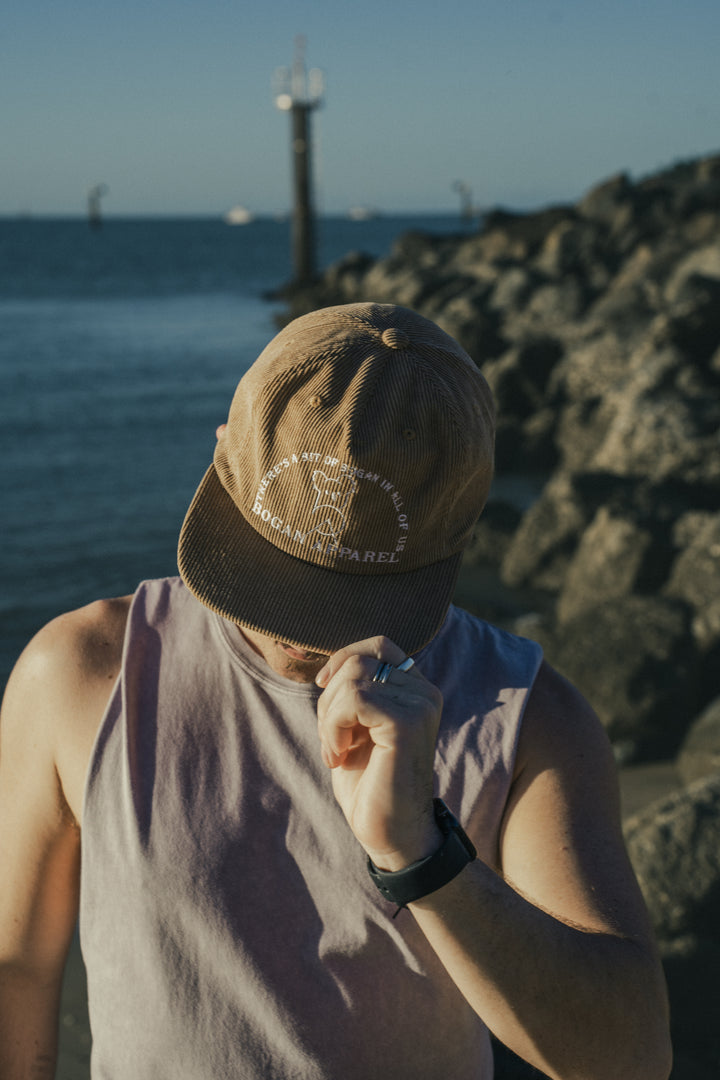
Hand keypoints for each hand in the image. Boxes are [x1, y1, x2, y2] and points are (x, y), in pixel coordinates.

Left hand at [315, 637, 443, 870]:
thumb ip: (353, 693)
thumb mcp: (357, 728)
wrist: (392, 835)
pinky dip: (333, 726)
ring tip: (337, 750)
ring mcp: (419, 705)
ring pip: (352, 678)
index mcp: (416, 690)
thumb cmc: (370, 784)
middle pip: (358, 661)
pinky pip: (354, 699)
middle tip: (332, 739)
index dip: (344, 658)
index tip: (323, 688)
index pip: (378, 645)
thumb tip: (330, 667)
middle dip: (330, 698)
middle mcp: (424, 692)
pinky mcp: (406, 722)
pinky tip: (339, 755)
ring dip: (329, 716)